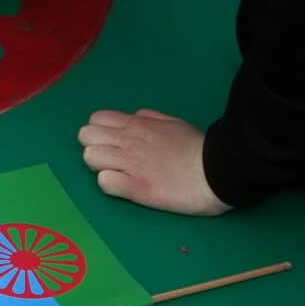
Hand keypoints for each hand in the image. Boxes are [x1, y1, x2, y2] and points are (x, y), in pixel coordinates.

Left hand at [77, 109, 231, 215]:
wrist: (219, 170)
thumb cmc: (199, 148)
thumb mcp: (174, 123)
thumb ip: (152, 119)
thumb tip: (136, 117)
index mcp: (138, 124)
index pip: (95, 120)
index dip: (99, 133)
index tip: (112, 144)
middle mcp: (128, 141)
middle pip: (85, 137)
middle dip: (94, 147)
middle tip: (112, 160)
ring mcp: (130, 164)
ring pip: (89, 157)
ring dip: (100, 166)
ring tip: (119, 174)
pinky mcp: (137, 188)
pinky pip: (104, 182)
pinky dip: (110, 184)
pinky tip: (124, 187)